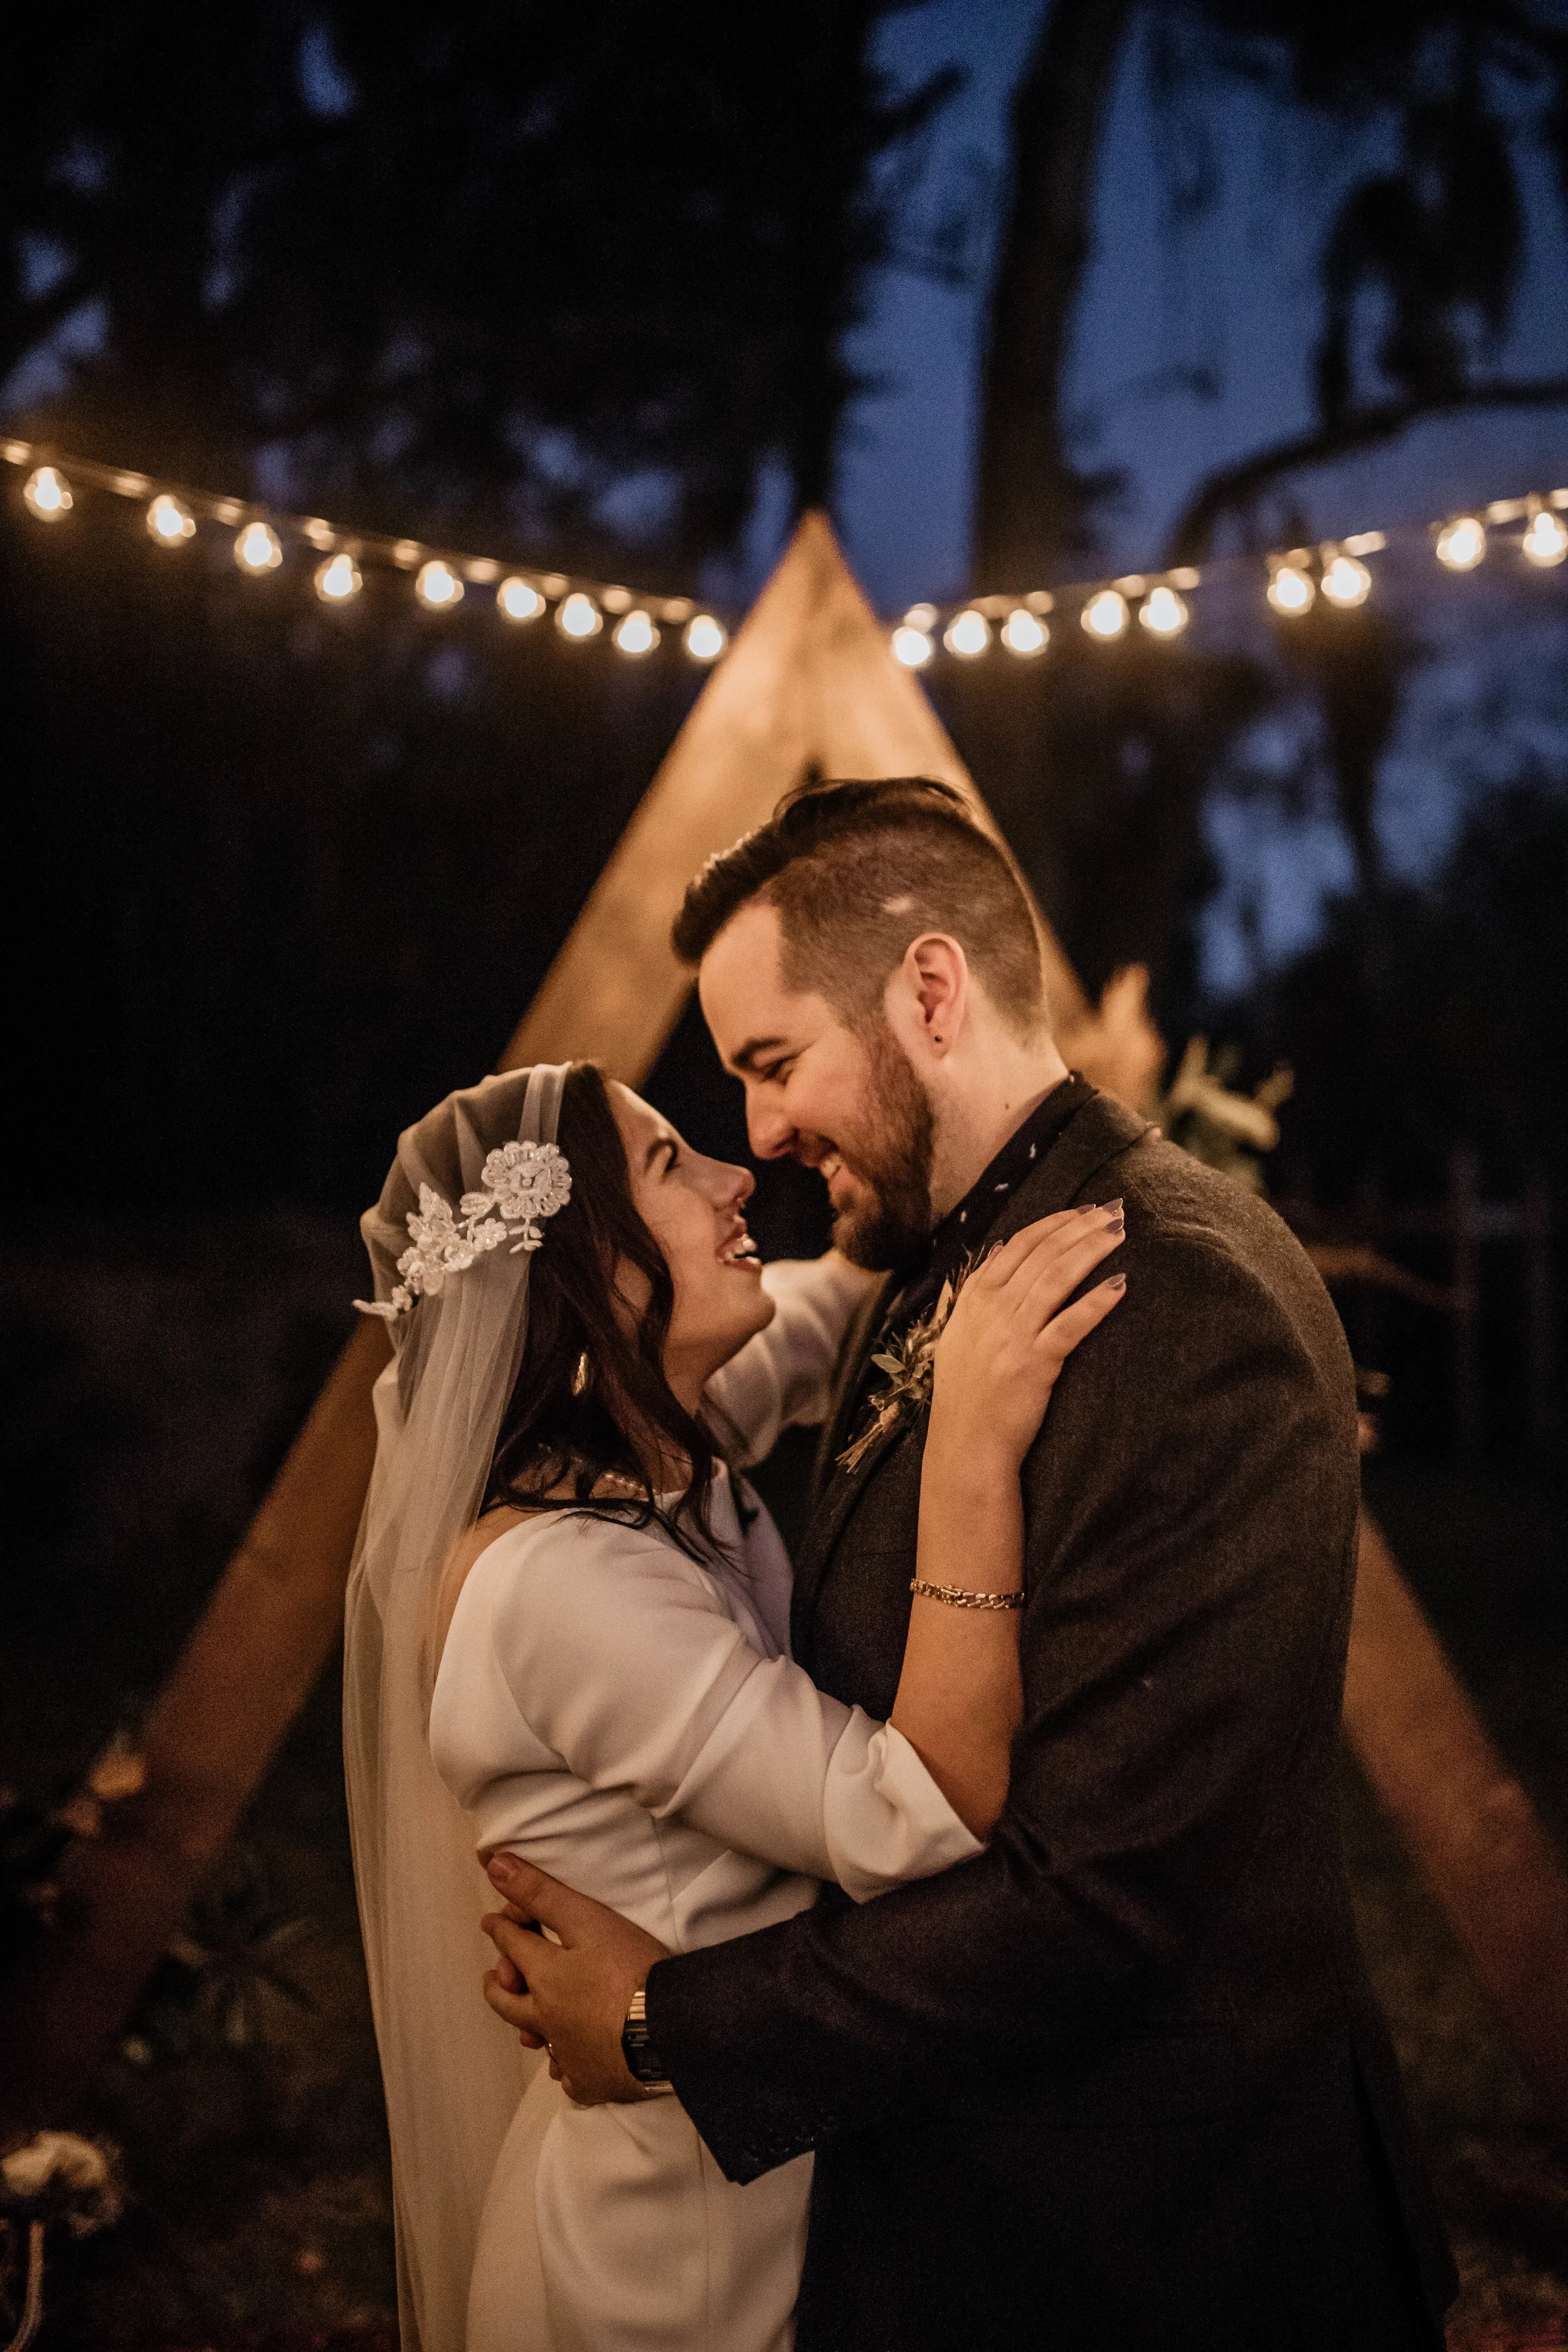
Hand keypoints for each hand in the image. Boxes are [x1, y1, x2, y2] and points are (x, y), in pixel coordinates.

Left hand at [480, 1852, 669, 2105]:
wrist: (668, 2032)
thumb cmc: (630, 1968)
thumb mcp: (588, 1920)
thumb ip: (542, 1894)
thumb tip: (493, 1865)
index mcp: (544, 1977)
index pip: (513, 1946)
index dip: (500, 1929)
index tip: (490, 1922)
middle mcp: (546, 2019)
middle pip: (509, 2004)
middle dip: (498, 1986)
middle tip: (494, 1979)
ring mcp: (568, 2055)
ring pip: (539, 2042)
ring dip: (530, 2030)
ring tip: (529, 2027)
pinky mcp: (592, 2082)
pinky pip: (571, 2077)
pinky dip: (566, 2067)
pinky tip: (570, 2066)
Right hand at [929, 1203, 1125, 1469]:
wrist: (965, 1445)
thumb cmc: (966, 1393)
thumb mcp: (959, 1334)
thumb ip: (979, 1291)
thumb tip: (1002, 1249)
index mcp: (974, 1299)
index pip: (1020, 1244)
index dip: (1056, 1222)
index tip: (1084, 1209)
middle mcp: (992, 1309)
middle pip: (1043, 1253)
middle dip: (1082, 1226)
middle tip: (1115, 1210)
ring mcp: (1012, 1335)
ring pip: (1057, 1278)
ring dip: (1092, 1249)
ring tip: (1120, 1233)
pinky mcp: (1035, 1363)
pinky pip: (1070, 1324)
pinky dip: (1096, 1301)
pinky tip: (1121, 1284)